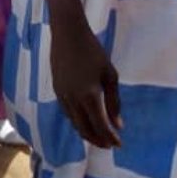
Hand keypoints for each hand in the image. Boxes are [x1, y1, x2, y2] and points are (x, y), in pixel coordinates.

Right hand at [51, 21, 121, 148]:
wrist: (68, 33)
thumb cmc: (93, 50)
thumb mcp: (109, 74)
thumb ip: (114, 101)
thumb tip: (118, 124)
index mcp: (89, 96)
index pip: (101, 126)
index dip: (110, 138)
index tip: (119, 144)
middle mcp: (74, 101)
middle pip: (85, 130)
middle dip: (98, 140)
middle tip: (109, 144)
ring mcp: (63, 96)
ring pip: (75, 124)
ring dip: (87, 133)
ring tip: (99, 135)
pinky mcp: (57, 90)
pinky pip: (68, 114)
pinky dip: (78, 122)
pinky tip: (85, 119)